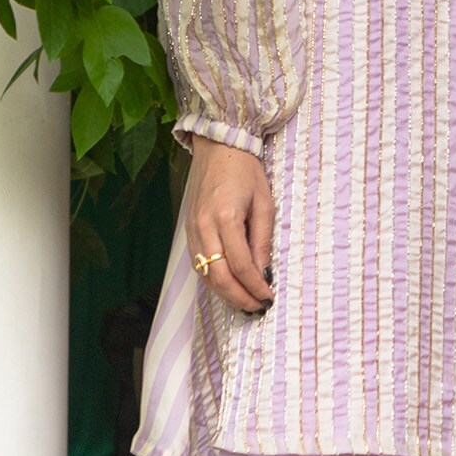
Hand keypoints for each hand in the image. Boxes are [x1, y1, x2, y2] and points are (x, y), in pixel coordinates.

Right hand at [183, 138, 274, 312]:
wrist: (218, 147)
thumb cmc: (245, 172)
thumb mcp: (264, 204)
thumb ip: (262, 241)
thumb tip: (264, 274)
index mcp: (225, 218)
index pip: (241, 265)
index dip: (255, 287)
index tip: (268, 298)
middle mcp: (204, 227)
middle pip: (219, 276)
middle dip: (239, 297)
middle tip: (257, 308)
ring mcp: (192, 229)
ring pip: (205, 274)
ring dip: (225, 293)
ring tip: (245, 302)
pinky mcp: (187, 230)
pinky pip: (198, 264)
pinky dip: (213, 280)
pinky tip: (229, 286)